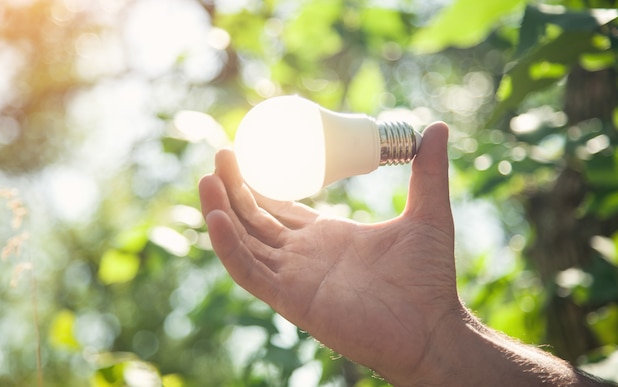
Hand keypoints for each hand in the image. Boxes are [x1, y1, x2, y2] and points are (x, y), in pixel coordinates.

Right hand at [199, 122, 459, 383]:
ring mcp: (294, 277)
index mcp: (325, 237)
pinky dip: (230, 248)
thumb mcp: (427, 212)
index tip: (243, 155)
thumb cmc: (430, 279)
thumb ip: (428, 172)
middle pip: (254, 219)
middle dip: (234, 188)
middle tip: (222, 155)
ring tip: (208, 179)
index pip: (278, 208)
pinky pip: (250, 272)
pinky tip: (219, 219)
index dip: (258, 185)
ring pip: (244, 241)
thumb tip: (437, 128)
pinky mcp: (291, 299)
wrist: (433, 328)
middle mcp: (303, 256)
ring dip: (222, 211)